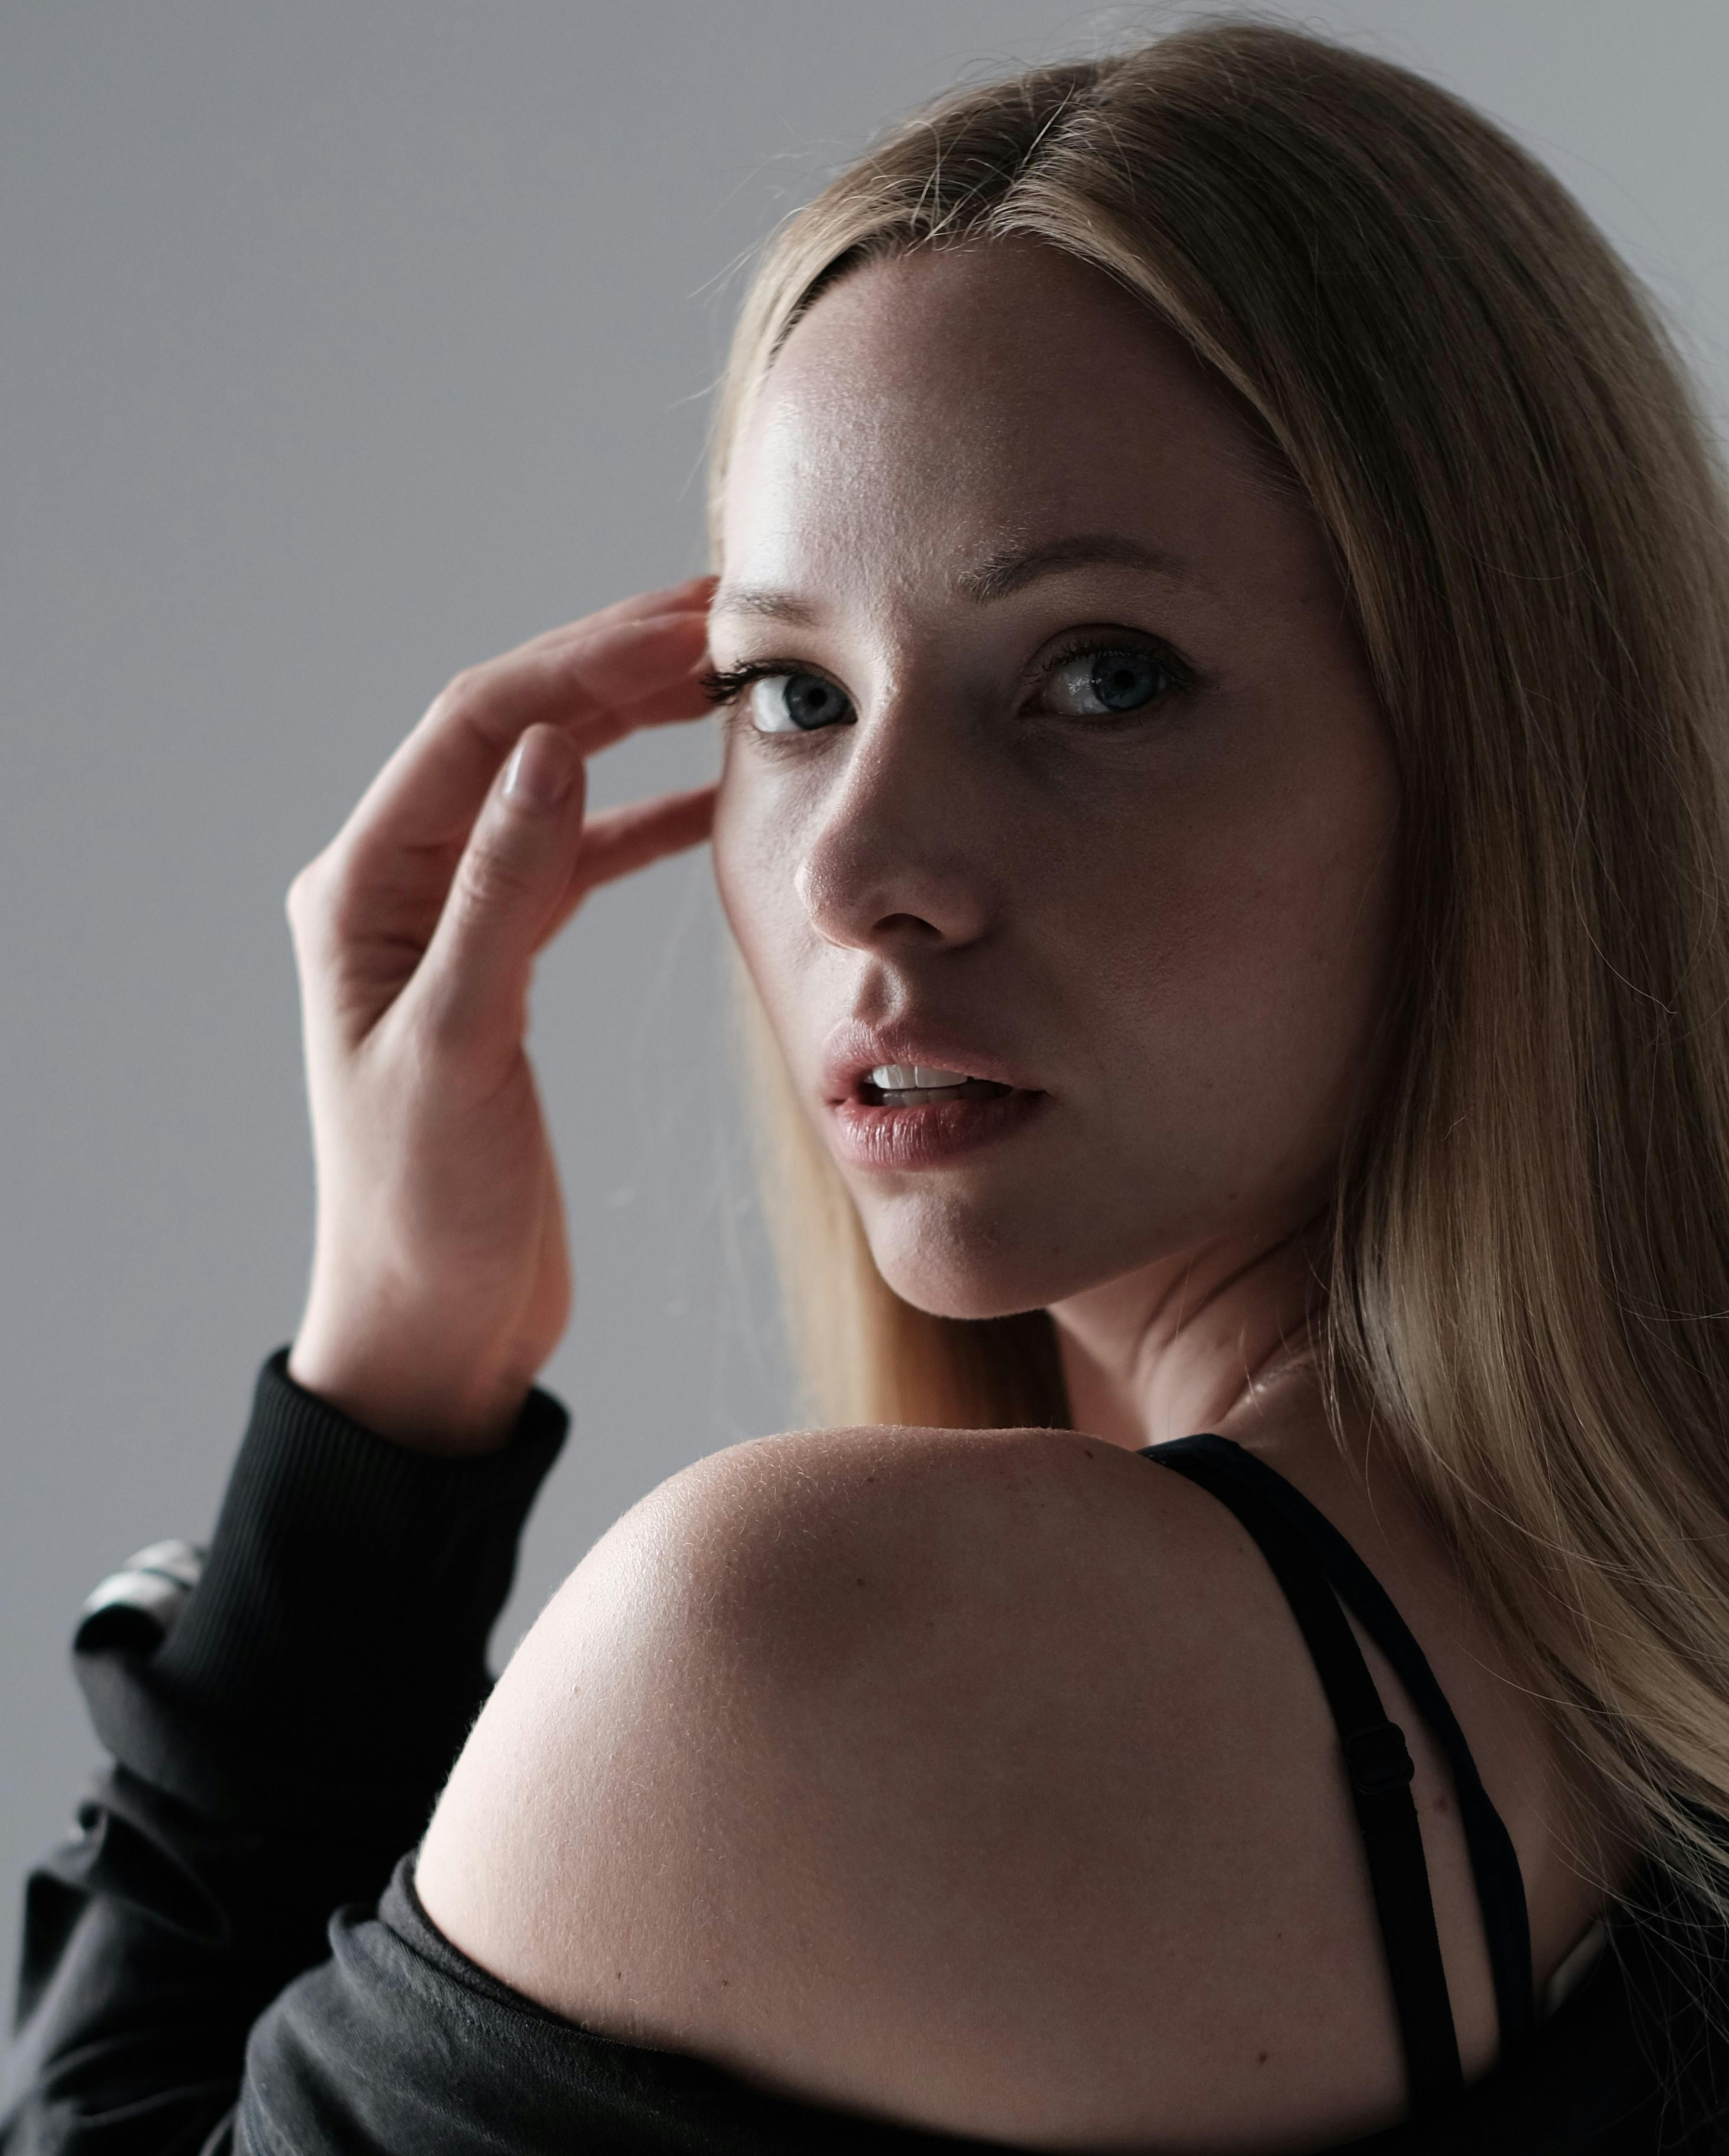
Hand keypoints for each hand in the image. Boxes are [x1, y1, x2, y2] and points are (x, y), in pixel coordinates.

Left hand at [285, 579, 718, 1453]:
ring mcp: (457, 925)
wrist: (436, 1324)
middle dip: (614, 670)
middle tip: (727, 623)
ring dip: (634, 730)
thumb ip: (500, 899)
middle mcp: (403, 889)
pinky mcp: (508, 970)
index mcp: (364, 892)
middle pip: (517, 737)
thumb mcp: (456, 1051)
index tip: (683, 628)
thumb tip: (550, 753)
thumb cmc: (425, 1210)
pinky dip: (645, 822)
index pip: (477, 731)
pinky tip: (712, 801)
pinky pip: (579, 863)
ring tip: (729, 684)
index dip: (579, 664)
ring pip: (553, 789)